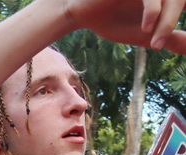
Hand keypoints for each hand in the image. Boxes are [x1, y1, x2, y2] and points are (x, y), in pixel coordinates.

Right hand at [64, 0, 185, 51]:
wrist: (83, 14)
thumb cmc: (115, 20)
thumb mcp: (146, 34)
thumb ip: (171, 38)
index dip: (180, 19)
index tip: (172, 42)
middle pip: (182, 2)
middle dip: (173, 23)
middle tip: (160, 46)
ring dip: (167, 22)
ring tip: (154, 44)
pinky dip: (152, 13)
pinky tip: (145, 29)